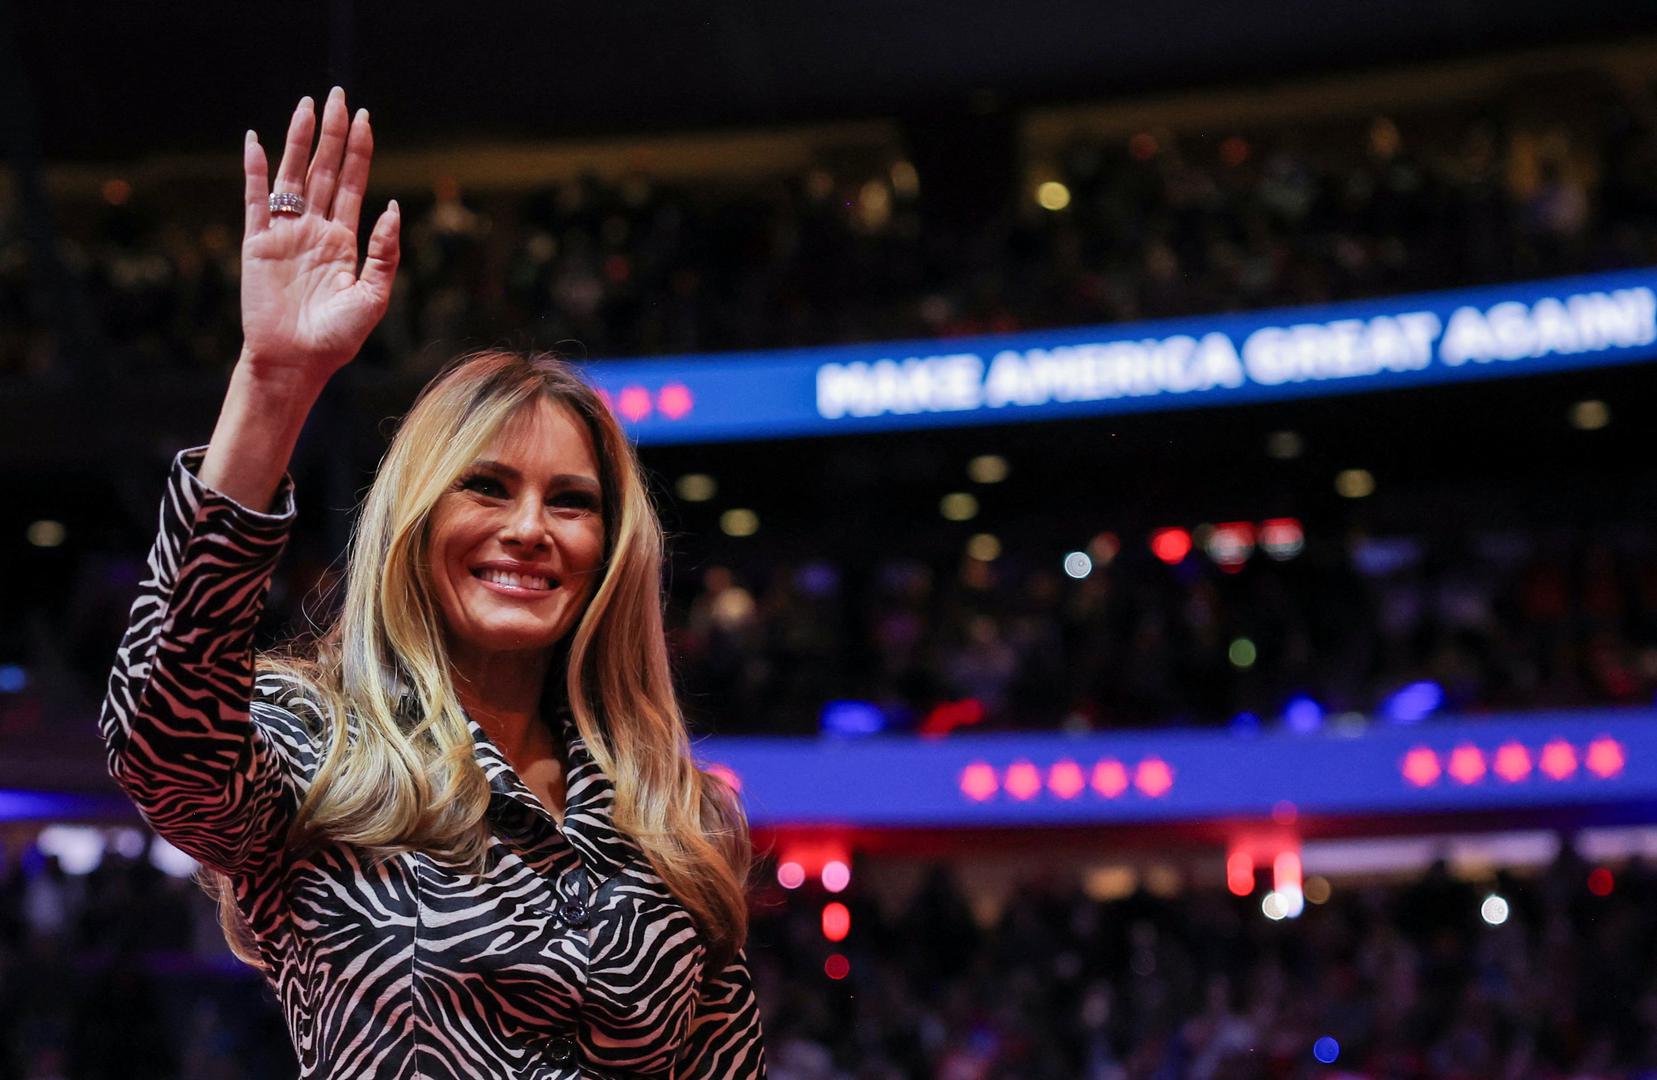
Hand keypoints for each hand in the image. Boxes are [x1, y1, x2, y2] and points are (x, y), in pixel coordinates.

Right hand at [240, 87, 399, 391]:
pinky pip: (256, 198)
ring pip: (292, 175)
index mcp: (345, 240)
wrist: (296, 362)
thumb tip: (391, 206)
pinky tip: (257, 141)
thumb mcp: (373, 296)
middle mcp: (315, 229)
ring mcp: (285, 232)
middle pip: (324, 169)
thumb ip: (384, 253)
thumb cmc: (337, 338)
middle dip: (332, 133)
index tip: (363, 117)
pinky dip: (256, 169)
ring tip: (306, 106)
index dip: (359, 150)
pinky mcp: (257, 242)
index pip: (353, 183)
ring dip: (298, 140)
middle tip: (337, 94)